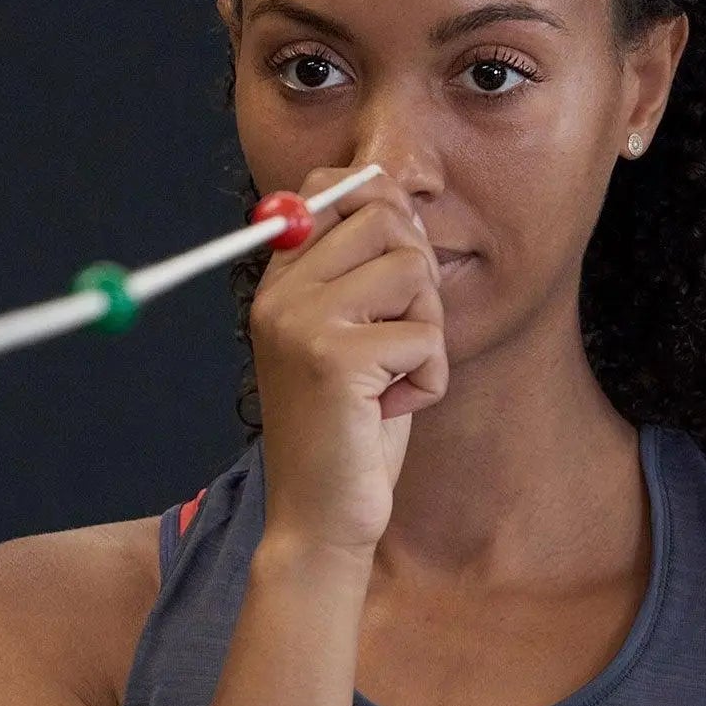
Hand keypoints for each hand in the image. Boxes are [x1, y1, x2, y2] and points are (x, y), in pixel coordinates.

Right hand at [250, 167, 447, 553]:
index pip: (324, 188)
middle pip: (383, 217)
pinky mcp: (334, 359)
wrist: (321, 516)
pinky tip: (393, 407)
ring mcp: (300, 324)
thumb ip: (363, 273)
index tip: (396, 266)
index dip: (380, 205)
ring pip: (412, 270)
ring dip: (427, 330)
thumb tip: (401, 201)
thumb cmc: (348, 430)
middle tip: (399, 337)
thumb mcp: (350, 338)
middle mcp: (278, 295)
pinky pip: (426, 336)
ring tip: (392, 374)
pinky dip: (428, 379)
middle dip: (418, 278)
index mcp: (277, 284)